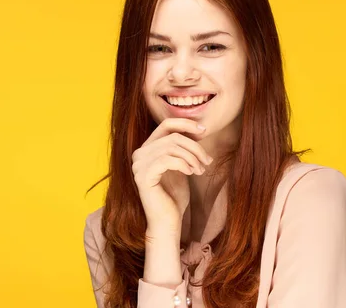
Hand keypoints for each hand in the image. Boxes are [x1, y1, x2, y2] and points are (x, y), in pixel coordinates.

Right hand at [132, 118, 212, 234]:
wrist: (168, 221)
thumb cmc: (175, 195)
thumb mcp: (182, 166)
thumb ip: (183, 148)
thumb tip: (198, 129)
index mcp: (147, 148)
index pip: (166, 125)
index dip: (186, 124)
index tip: (204, 131)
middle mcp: (139, 154)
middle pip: (173, 136)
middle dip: (195, 147)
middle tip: (207, 161)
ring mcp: (138, 165)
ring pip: (171, 147)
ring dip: (192, 157)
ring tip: (201, 170)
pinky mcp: (143, 176)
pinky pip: (167, 160)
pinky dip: (183, 164)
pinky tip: (191, 173)